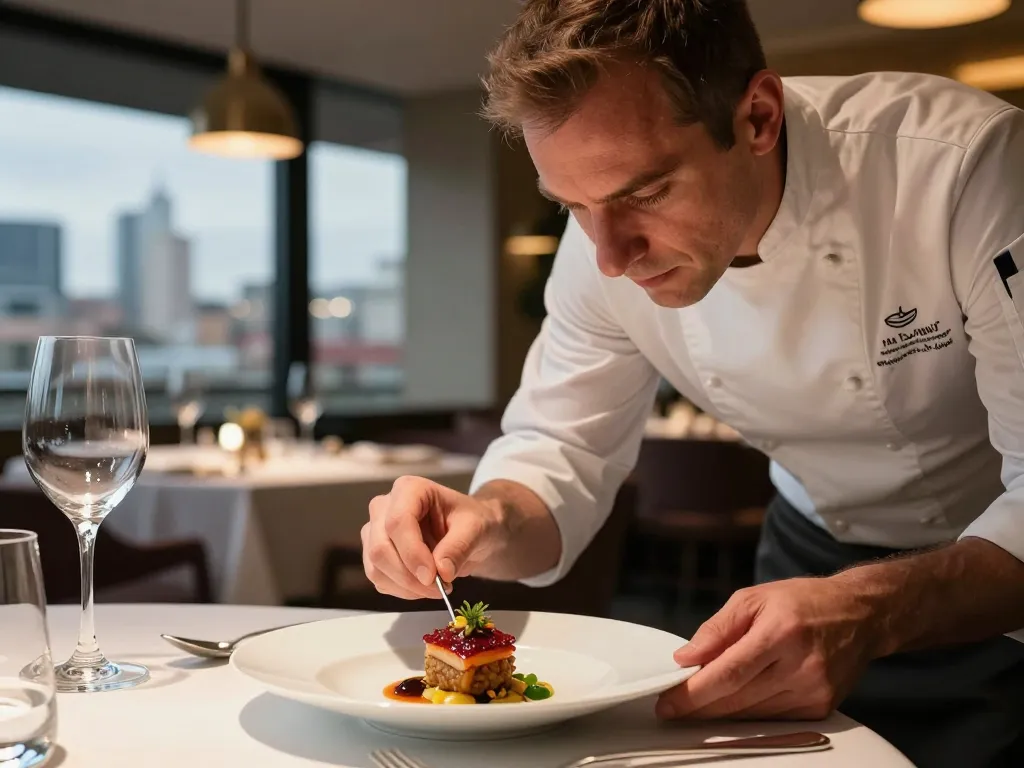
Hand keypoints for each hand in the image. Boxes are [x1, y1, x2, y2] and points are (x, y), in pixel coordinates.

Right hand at [361, 475, 509, 598]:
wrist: (467, 532)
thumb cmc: (469, 521)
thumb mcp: (475, 528)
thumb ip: (459, 546)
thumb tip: (442, 571)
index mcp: (409, 489)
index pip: (398, 521)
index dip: (412, 553)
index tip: (433, 576)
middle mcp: (384, 507)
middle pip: (381, 548)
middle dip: (410, 576)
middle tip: (440, 587)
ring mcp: (375, 531)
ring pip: (376, 567)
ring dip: (407, 587)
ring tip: (437, 587)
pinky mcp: (374, 555)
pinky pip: (380, 580)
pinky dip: (403, 591)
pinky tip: (424, 587)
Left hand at [656, 577, 880, 720]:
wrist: (860, 614)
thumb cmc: (803, 601)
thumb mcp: (753, 597)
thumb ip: (717, 628)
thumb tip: (685, 658)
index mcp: (781, 632)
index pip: (729, 672)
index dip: (694, 693)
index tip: (667, 702)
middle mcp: (801, 665)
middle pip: (738, 699)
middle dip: (699, 707)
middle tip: (671, 708)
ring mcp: (814, 691)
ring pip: (753, 714)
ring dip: (719, 714)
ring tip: (695, 705)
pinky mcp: (821, 707)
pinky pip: (773, 719)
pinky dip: (747, 715)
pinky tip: (729, 707)